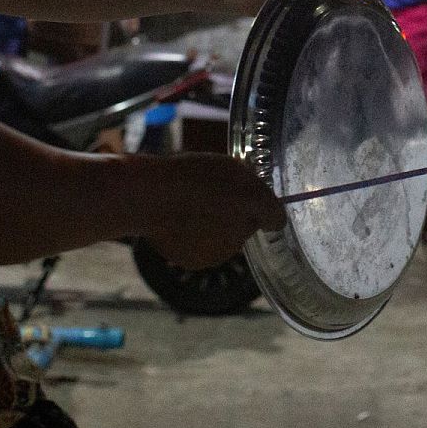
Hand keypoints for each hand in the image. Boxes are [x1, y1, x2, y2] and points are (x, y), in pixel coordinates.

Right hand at [138, 153, 285, 268]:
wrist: (151, 197)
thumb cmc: (189, 173)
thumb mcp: (227, 165)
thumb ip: (249, 181)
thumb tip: (257, 199)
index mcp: (253, 202)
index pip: (275, 216)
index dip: (264, 206)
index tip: (250, 199)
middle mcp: (244, 233)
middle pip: (246, 226)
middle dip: (234, 214)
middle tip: (210, 197)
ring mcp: (220, 252)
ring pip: (224, 239)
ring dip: (214, 228)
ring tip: (191, 209)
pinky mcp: (197, 262)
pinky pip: (202, 249)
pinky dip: (194, 239)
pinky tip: (179, 224)